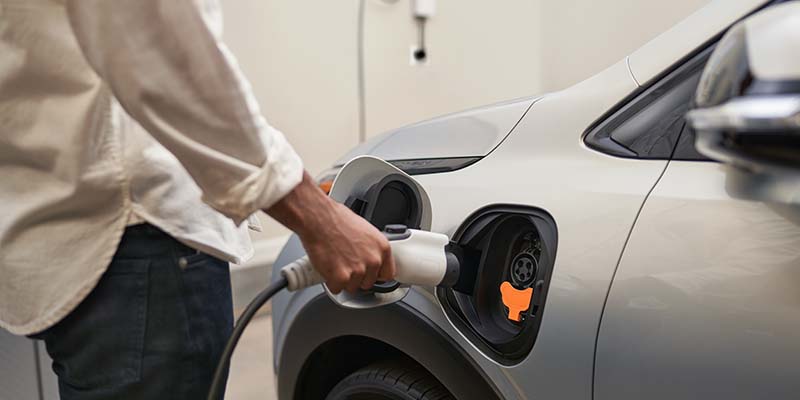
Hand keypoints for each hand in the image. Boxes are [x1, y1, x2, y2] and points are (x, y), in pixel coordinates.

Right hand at [266, 172, 395, 293]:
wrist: (318, 217)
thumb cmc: (336, 219)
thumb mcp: (364, 230)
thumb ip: (370, 248)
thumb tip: (369, 258)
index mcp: (382, 248)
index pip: (387, 274)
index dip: (375, 275)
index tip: (369, 274)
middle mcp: (373, 260)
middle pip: (368, 283)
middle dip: (356, 277)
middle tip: (345, 264)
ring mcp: (358, 270)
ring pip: (351, 287)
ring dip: (342, 280)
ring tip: (335, 262)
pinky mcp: (341, 277)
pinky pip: (336, 289)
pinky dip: (329, 282)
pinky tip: (327, 267)